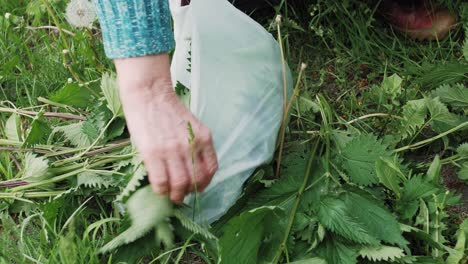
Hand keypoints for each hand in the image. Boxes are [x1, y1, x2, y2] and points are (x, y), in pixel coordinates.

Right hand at [115, 54, 217, 202]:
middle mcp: (191, 146)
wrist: (149, 94)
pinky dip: (161, 189)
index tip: (197, 187)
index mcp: (204, 138)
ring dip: (175, 195)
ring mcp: (172, 150)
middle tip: (181, 195)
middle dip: (189, 192)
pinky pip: (161, 181)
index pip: (211, 169)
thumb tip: (191, 169)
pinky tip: (159, 188)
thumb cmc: (168, 109)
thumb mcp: (191, 126)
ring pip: (180, 184)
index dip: (205, 183)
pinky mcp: (153, 153)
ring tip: (171, 195)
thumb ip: (195, 145)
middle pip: (196, 180)